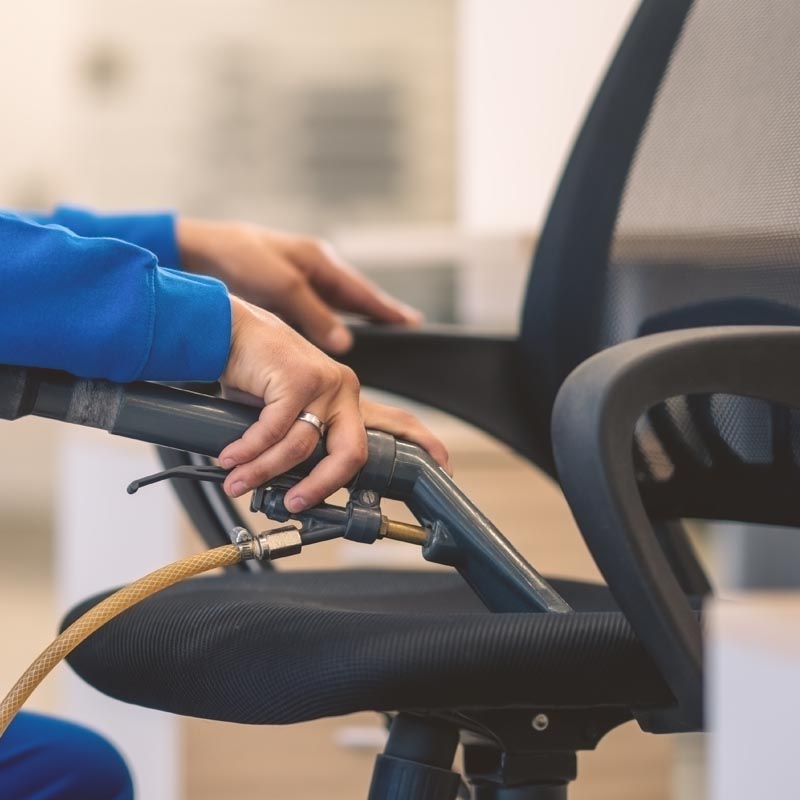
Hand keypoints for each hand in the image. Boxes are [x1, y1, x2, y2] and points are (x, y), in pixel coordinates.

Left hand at [177, 218, 420, 353]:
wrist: (202, 251)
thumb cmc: (242, 257)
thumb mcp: (282, 285)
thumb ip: (315, 314)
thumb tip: (346, 342)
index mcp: (321, 261)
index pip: (363, 291)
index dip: (388, 309)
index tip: (413, 323)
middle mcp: (317, 272)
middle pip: (358, 297)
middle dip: (382, 312)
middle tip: (410, 328)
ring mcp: (303, 283)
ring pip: (339, 306)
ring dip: (360, 320)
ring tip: (384, 335)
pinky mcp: (286, 296)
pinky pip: (318, 313)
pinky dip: (332, 326)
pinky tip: (338, 338)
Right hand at [219, 297, 448, 509]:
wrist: (227, 331)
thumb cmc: (256, 372)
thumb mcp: (286, 409)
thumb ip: (300, 438)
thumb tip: (294, 484)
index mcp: (347, 398)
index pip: (397, 422)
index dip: (422, 444)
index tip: (444, 466)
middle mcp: (343, 389)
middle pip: (351, 454)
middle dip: (322, 486)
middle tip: (296, 504)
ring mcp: (324, 382)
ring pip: (300, 447)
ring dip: (263, 470)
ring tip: (238, 480)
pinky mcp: (298, 379)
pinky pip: (273, 432)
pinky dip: (248, 451)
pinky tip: (232, 457)